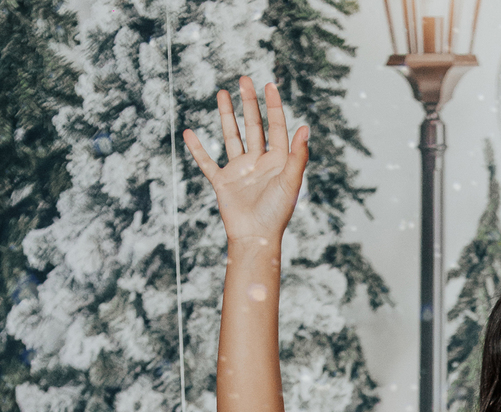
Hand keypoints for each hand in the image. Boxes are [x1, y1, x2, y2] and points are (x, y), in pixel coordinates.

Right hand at [182, 77, 307, 243]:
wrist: (256, 238)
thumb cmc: (276, 213)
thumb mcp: (290, 182)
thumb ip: (298, 156)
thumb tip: (305, 127)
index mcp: (277, 162)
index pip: (276, 128)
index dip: (273, 106)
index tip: (269, 85)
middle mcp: (259, 163)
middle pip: (254, 127)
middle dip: (249, 104)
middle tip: (244, 80)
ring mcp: (240, 171)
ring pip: (232, 137)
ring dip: (227, 116)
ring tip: (223, 93)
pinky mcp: (223, 182)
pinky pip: (207, 162)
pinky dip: (197, 149)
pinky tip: (189, 132)